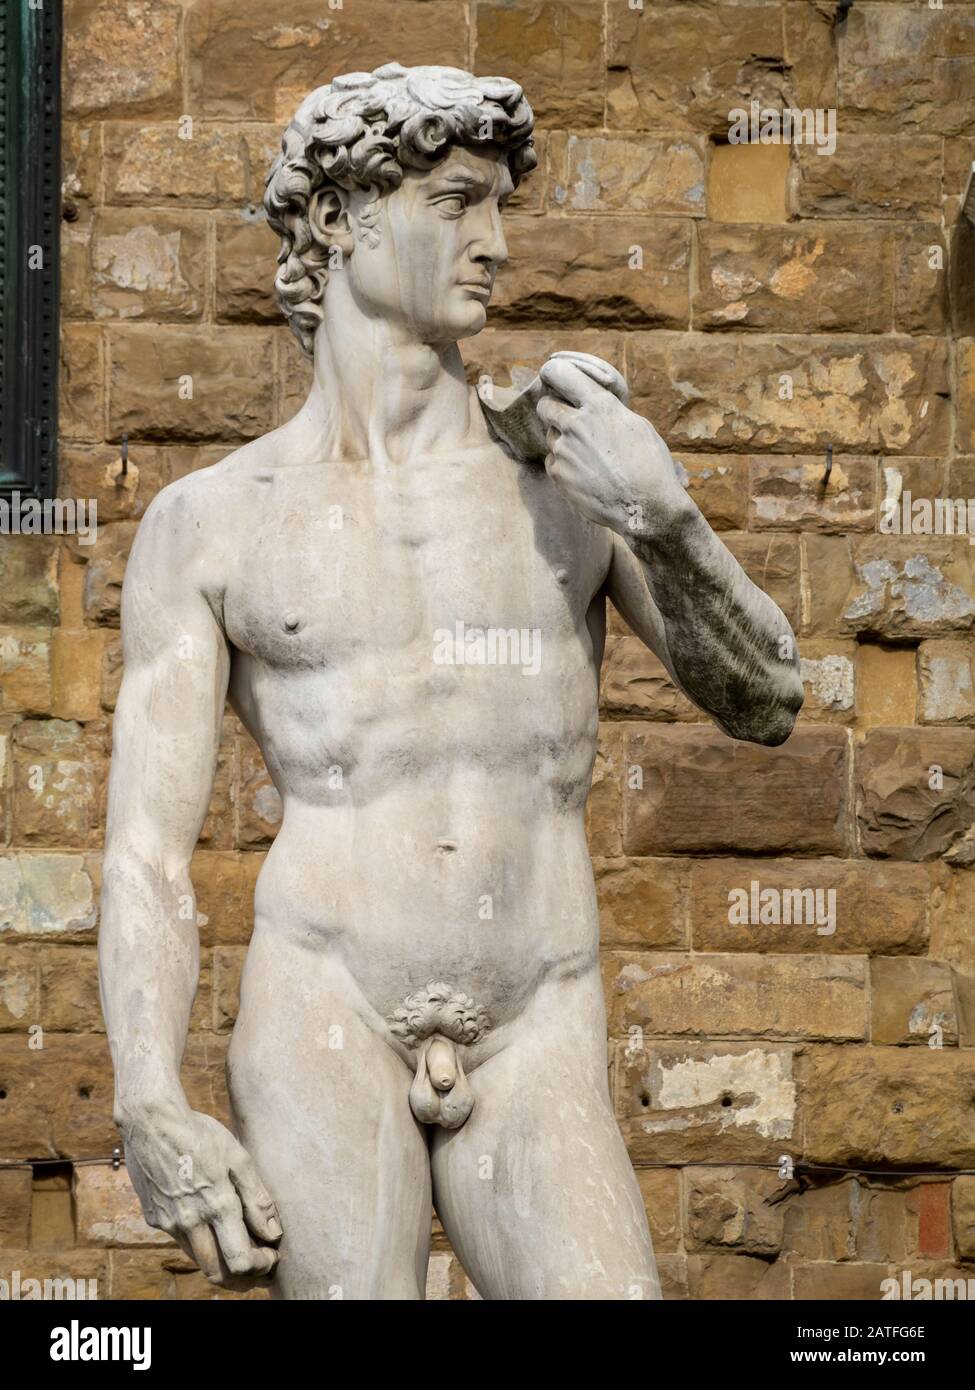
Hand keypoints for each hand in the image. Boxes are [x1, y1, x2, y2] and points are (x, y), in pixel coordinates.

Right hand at [120, 1098, 281, 1289]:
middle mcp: (191, 1222)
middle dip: (242, 1277)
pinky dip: (200, 1241)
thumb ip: (257, 1198)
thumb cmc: (199, 1134)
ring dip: (221, 1262)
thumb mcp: (238, 1157)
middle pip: (217, 1273)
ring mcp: (169, 1223)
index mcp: (217, 1206)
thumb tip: (274, 1233)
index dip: (260, 1266)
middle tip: (259, 1264)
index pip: (240, 1261)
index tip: (272, 1255)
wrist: (151, 1121)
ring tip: (240, 1245)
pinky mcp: (154, 1218)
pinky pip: (181, 1240)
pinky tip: (210, 1222)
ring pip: (198, 1259)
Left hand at [536, 357, 688, 536]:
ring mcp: (564, 451)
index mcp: (600, 406)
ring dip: (562, 440)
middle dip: (553, 409)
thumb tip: (590, 404)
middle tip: (567, 418)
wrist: (646, 507)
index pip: (559, 373)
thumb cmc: (650, 466)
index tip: (554, 378)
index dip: (553, 374)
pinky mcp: (558, 474)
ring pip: (550, 435)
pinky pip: (552, 461)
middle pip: (545, 405)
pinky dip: (564, 464)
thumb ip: (608, 411)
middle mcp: (576, 425)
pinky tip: (585, 473)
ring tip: (588, 455)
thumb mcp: (636, 426)